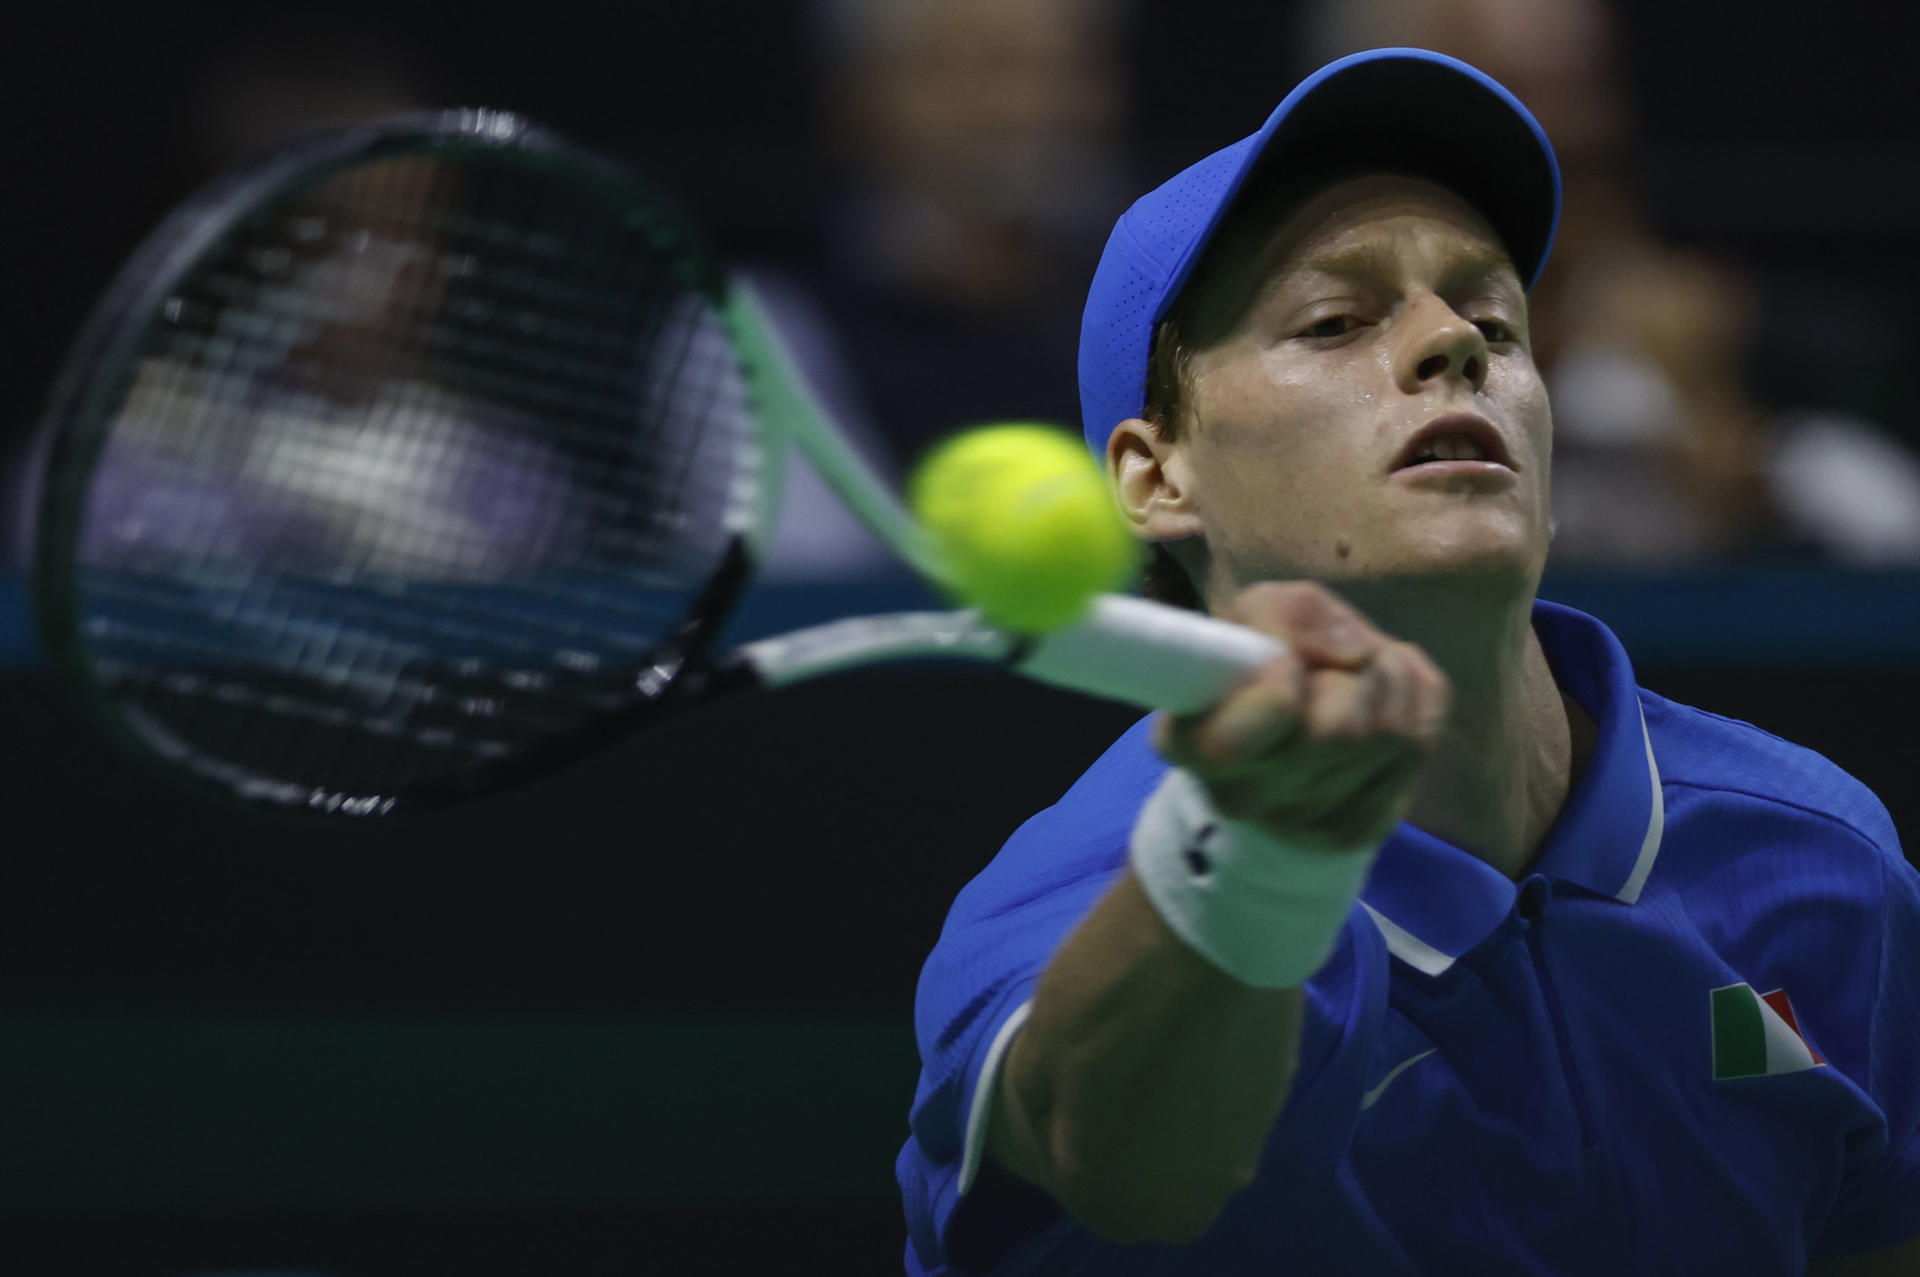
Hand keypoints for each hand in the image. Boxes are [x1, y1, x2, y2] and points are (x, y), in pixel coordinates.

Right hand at [1155, 582, 1449, 848]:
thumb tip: (1353, 652)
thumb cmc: (1261, 660)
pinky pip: (1420, 744)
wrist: (1290, 719)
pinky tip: (1385, 699)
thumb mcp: (1258, 612)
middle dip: (1349, 671)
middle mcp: (1242, 797)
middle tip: (1332, 659)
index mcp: (1193, 745)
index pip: (1246, 737)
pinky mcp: (1362, 827)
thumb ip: (1292, 613)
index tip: (1285, 659)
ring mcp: (1306, 822)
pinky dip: (1413, 701)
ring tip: (1360, 670)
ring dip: (1386, 677)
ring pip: (1388, 736)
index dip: (1282, 683)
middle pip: (1336, 733)